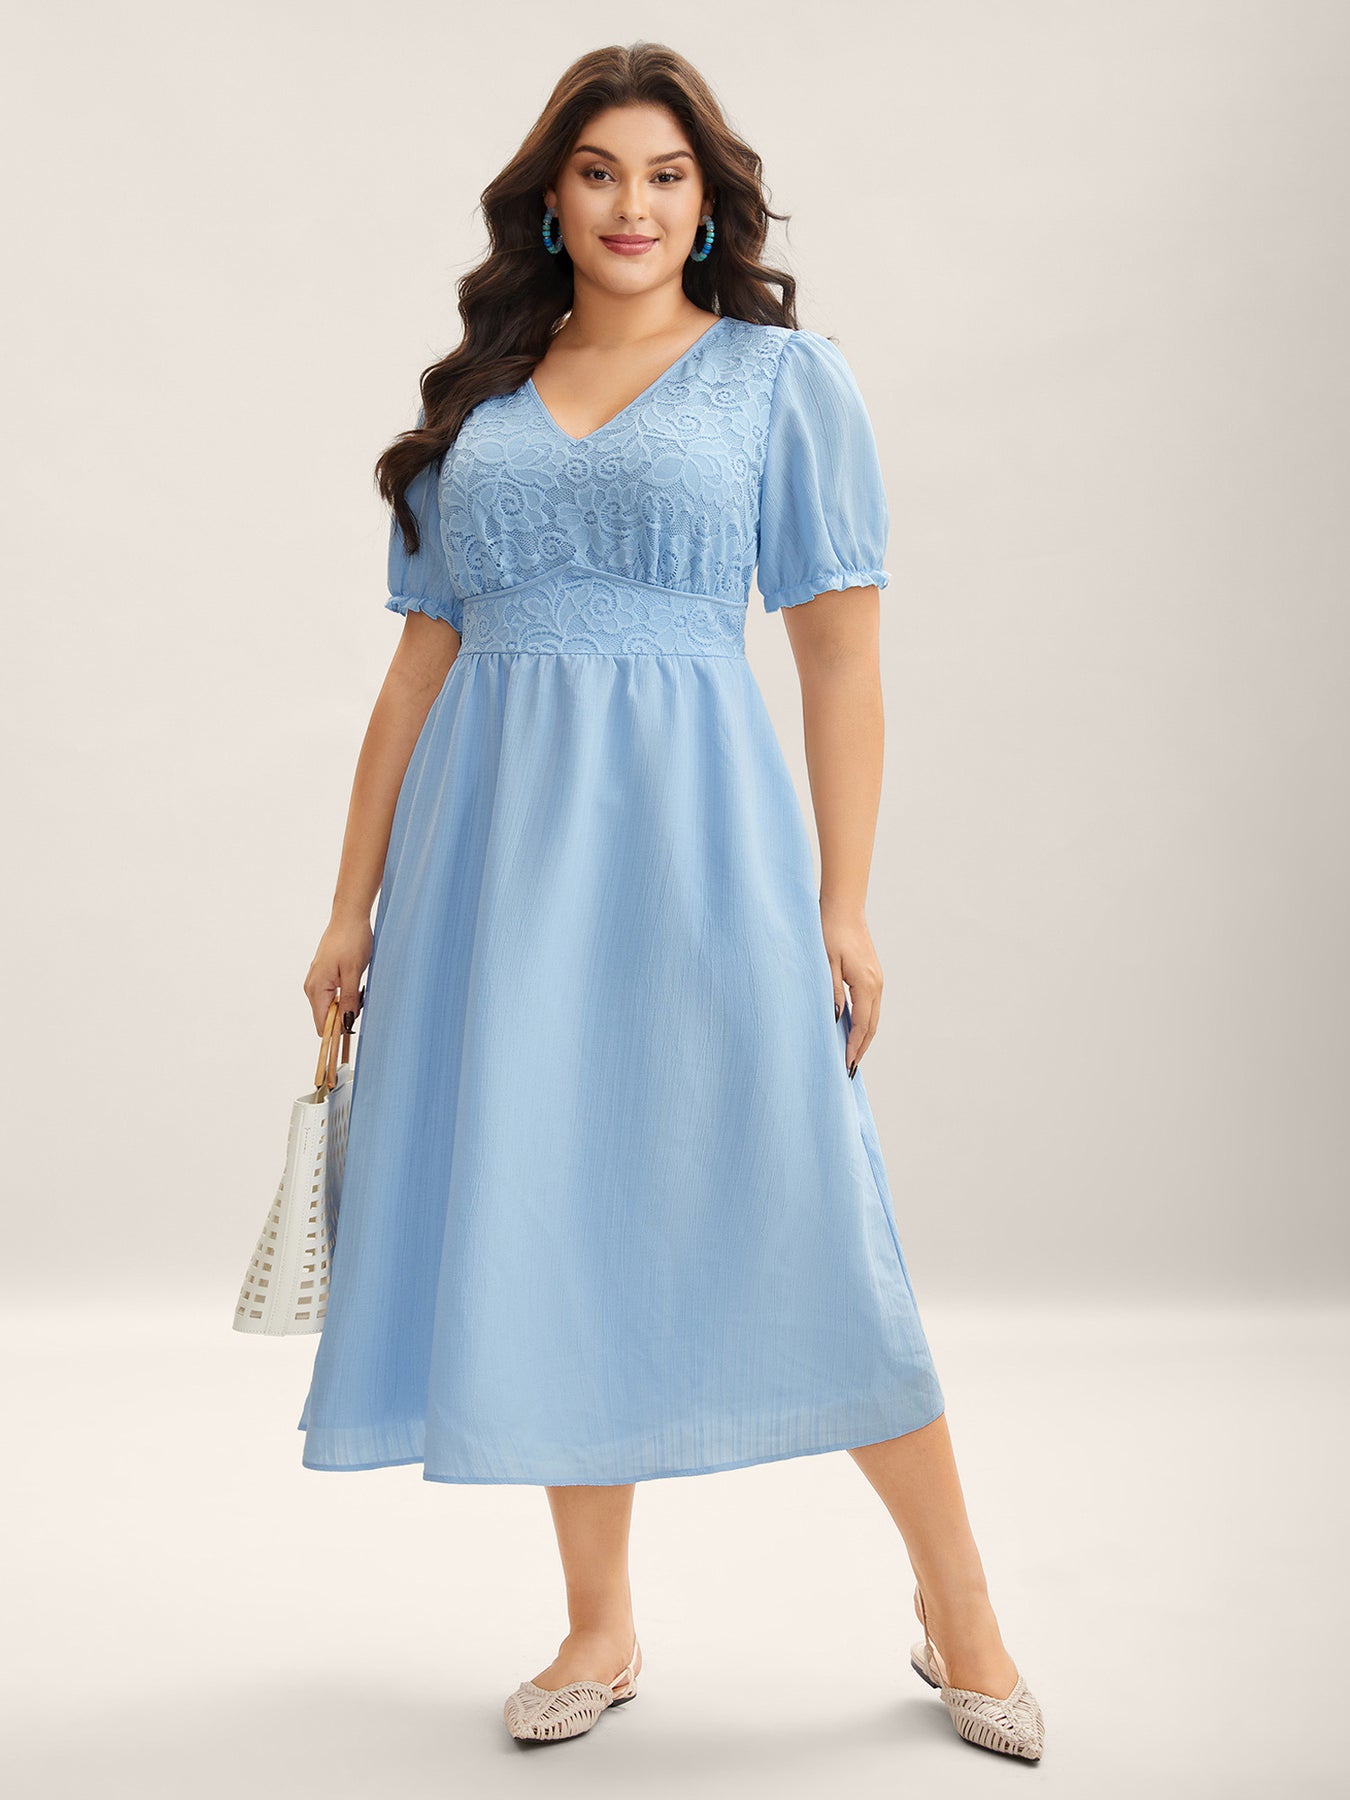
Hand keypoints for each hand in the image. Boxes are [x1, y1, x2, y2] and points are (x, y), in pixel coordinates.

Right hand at [303, 911, 373, 1034]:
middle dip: (345, 1015)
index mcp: (316, 988)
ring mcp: (316, 981)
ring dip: (346, 1004)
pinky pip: (332, 995)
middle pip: (326, 1018)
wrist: (349, 917)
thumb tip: (345, 1024)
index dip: (338, 1030)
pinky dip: (345, 995)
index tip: (356, 1025)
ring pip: (330, 1007)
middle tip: (362, 998)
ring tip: (360, 986)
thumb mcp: (354, 973)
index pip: (322, 1025)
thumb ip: (349, 1000)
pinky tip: (355, 981)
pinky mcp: (322, 976)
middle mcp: (311, 987)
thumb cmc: (352, 941)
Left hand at [820, 897, 881, 1077]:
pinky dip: (864, 1022)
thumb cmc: (830, 932)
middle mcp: (876, 984)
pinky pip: (870, 1006)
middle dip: (861, 1048)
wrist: (843, 908)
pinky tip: (853, 1028)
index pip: (862, 1025)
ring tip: (852, 1054)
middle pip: (872, 1026)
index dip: (854, 1047)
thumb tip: (836, 1020)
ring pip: (873, 1016)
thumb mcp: (826, 964)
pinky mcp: (872, 974)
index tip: (845, 1066)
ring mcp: (877, 979)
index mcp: (866, 984)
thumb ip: (832, 993)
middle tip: (850, 1069)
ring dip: (864, 1037)